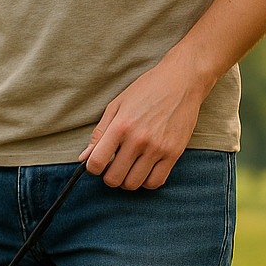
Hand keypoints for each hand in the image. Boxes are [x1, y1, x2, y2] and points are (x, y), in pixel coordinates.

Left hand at [79, 52, 210, 189]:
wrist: (182, 82)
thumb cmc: (147, 91)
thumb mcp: (117, 106)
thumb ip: (99, 133)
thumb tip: (84, 158)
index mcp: (121, 126)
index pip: (96, 163)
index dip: (92, 168)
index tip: (98, 163)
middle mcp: (138, 140)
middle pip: (114, 178)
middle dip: (109, 176)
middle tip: (114, 166)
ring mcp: (158, 148)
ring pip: (133, 184)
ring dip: (127, 181)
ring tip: (129, 168)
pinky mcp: (174, 153)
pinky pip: (155, 182)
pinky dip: (146, 182)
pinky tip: (144, 170)